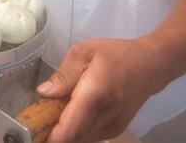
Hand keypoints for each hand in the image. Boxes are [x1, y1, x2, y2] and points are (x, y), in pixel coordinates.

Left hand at [38, 38, 161, 142]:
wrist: (152, 66)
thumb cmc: (116, 55)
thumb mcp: (85, 52)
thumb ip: (64, 75)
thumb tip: (44, 93)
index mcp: (95, 96)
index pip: (69, 129)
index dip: (48, 136)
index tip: (33, 129)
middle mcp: (104, 117)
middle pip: (71, 138)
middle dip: (51, 132)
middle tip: (39, 117)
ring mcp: (112, 127)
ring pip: (79, 139)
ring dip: (63, 131)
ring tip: (52, 113)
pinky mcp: (115, 130)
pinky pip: (88, 136)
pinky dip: (75, 130)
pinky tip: (70, 114)